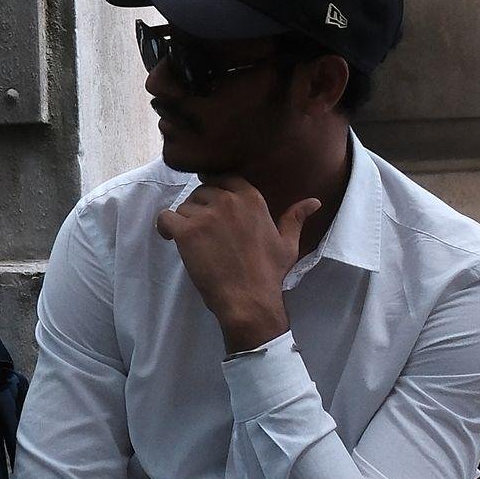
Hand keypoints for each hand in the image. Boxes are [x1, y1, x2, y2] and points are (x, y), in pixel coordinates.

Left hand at [159, 174, 315, 353]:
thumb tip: (314, 201)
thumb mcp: (288, 244)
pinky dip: (165, 228)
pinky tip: (171, 239)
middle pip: (202, 192)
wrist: (249, 299)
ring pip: (183, 206)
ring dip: (185, 222)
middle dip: (200, 209)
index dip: (215, 191)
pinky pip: (165, 218)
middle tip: (205, 233)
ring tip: (195, 244)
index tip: (213, 208)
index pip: (224, 178)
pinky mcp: (186, 231)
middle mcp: (228, 200)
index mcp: (251, 198)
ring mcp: (206, 215)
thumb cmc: (269, 274)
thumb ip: (295, 218)